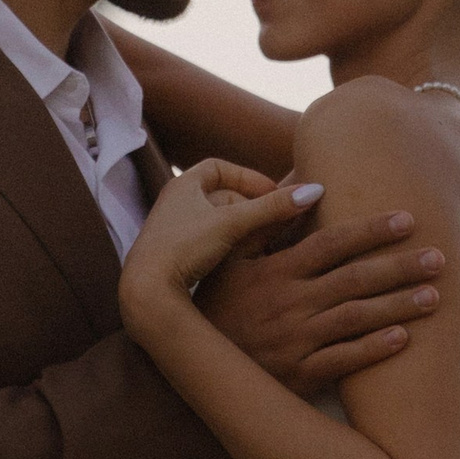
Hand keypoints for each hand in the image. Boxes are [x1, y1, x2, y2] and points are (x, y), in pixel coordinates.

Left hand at [119, 160, 320, 329]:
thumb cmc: (182, 248)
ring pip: (217, 221)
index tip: (271, 192)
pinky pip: (209, 242)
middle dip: (251, 207)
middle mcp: (174, 203)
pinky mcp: (175, 256)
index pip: (219, 167)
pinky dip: (229, 245)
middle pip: (222, 196)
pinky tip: (243, 260)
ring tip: (265, 242)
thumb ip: (272, 208)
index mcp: (182, 185)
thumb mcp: (232, 224)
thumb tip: (314, 190)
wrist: (145, 291)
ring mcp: (173, 231)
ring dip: (242, 228)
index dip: (247, 177)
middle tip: (276, 220)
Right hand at [198, 209, 447, 397]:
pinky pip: (342, 362)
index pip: (331, 244)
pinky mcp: (298, 376)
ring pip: (355, 320)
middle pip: (354, 280)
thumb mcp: (228, 258)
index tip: (406, 219)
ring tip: (434, 297)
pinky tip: (403, 340)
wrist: (190, 366)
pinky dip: (372, 351)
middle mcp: (290, 304)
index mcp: (276, 272)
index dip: (370, 230)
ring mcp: (295, 341)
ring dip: (397, 307)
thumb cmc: (214, 302)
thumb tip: (304, 188)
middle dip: (399, 267)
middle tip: (439, 258)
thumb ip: (265, 222)